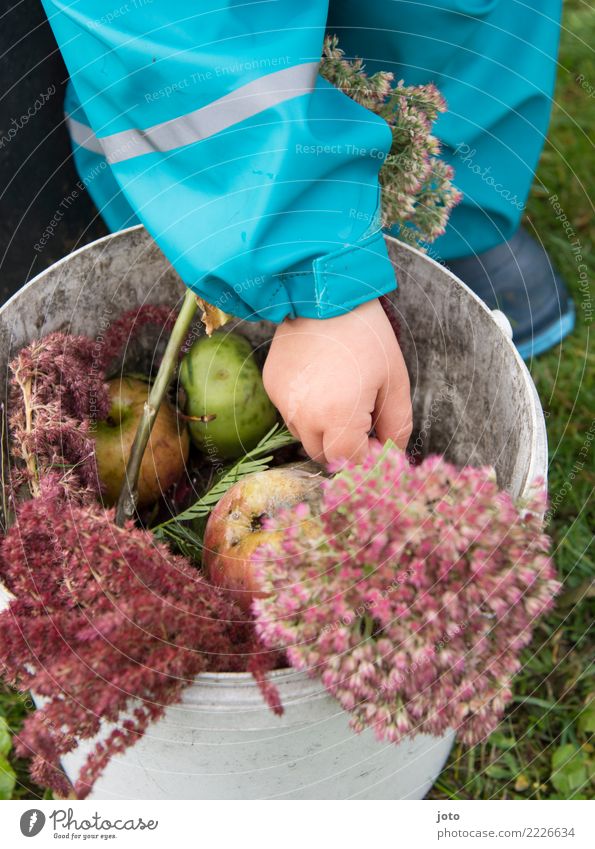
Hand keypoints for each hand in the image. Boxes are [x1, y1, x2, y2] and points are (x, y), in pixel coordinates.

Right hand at [262, 298, 411, 464]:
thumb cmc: (368, 336)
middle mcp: (304, 416)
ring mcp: (283, 402)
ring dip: (323, 430)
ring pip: (304, 436)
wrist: (325, 294)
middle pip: (324, 455)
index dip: (367, 458)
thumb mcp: (395, 382)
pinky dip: (305, 409)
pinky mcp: (271, 387)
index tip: (378, 442)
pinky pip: (290, 413)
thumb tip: (392, 455)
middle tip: (363, 420)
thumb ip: (398, 426)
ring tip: (340, 396)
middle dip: (345, 447)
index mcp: (338, 417)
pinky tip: (320, 381)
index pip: (349, 462)